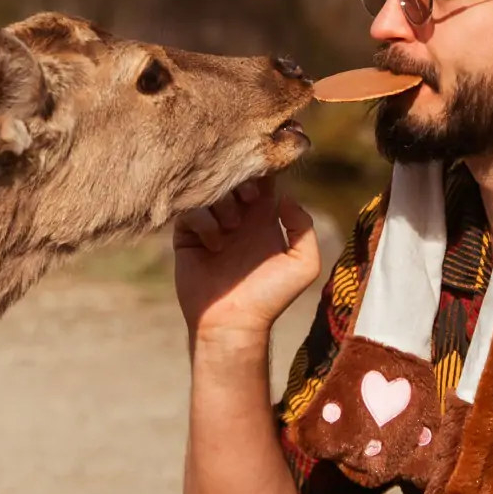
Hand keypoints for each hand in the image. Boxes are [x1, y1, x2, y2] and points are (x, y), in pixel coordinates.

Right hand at [173, 177, 320, 341]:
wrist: (234, 324)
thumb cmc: (270, 297)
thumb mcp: (303, 265)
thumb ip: (304, 227)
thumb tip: (285, 197)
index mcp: (263, 216)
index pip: (262, 177)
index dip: (263, 169)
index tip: (265, 179)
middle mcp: (237, 215)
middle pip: (234, 175)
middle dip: (241, 180)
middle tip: (249, 199)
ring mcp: (212, 224)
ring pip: (210, 189)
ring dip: (223, 203)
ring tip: (233, 228)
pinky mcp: (188, 236)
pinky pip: (190, 210)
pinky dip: (204, 221)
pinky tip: (214, 244)